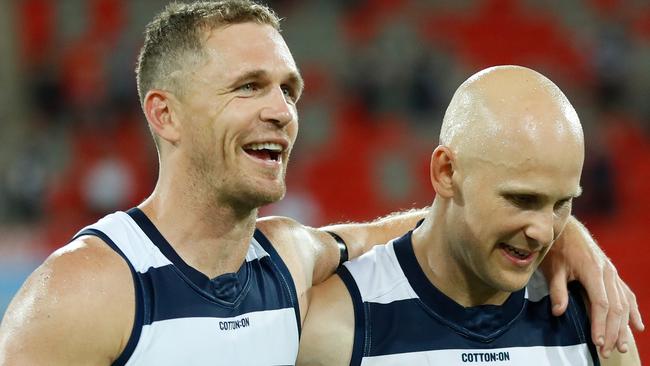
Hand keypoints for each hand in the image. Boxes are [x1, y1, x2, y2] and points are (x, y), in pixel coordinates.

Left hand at [540, 218, 643, 357]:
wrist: (566, 227)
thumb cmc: (556, 247)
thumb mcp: (553, 268)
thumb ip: (557, 290)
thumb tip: (558, 312)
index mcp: (593, 271)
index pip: (601, 304)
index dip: (601, 325)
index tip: (598, 342)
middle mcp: (607, 273)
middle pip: (616, 308)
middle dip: (613, 332)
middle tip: (608, 351)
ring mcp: (612, 273)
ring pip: (624, 303)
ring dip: (624, 327)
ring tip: (622, 347)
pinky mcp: (612, 273)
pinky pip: (627, 294)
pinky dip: (633, 311)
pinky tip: (637, 326)